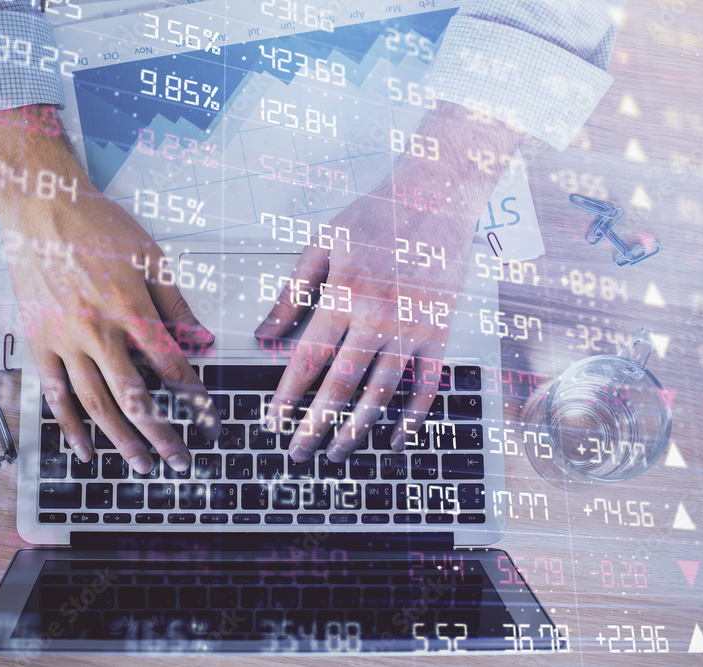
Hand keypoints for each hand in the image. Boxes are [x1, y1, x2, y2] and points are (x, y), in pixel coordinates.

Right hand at [0, 106, 219, 474]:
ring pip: (95, 403)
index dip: (194, 397)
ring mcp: (63, 339)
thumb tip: (205, 341)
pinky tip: (84, 450)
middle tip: (181, 461)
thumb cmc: (98, 226)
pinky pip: (54, 393)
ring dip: (120, 440)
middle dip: (162, 434)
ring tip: (141, 466)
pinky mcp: (38, 342)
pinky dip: (69, 426)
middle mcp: (96, 330)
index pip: (170, 366)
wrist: (40, 206)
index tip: (209, 419)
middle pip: (134, 396)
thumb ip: (177, 304)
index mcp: (130, 307)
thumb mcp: (151, 257)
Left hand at [255, 102, 521, 461]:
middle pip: (341, 387)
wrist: (436, 197)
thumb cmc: (373, 217)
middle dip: (316, 426)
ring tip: (338, 453)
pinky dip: (414, 416)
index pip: (308, 360)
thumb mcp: (321, 246)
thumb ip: (290, 294)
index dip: (287, 397)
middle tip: (299, 454)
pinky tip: (397, 438)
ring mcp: (412, 328)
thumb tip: (262, 334)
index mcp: (342, 295)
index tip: (273, 423)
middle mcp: (377, 317)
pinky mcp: (439, 332)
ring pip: (382, 392)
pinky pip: (428, 384)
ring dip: (358, 429)